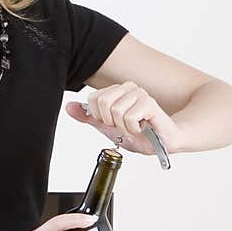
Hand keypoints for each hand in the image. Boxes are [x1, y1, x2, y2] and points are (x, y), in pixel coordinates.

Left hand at [65, 81, 184, 154]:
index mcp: (117, 91)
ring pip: (115, 111)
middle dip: (111, 122)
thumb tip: (69, 107)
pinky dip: (134, 129)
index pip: (93, 99)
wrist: (162, 143)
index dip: (100, 117)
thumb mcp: (108, 128)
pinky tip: (142, 128)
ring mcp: (139, 93)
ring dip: (124, 128)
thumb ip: (89, 117)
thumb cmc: (140, 134)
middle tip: (124, 127)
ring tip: (135, 128)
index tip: (113, 124)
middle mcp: (128, 88)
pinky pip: (129, 117)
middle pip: (102, 102)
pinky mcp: (149, 102)